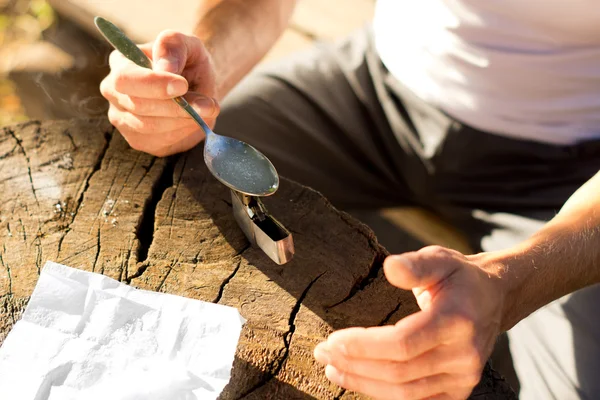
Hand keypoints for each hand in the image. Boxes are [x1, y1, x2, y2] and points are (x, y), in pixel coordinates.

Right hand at [100, 30, 219, 156]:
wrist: (198, 85)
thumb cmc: (188, 61)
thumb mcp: (186, 44)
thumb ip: (173, 47)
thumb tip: (165, 69)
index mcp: (120, 62)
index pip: (125, 78)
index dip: (154, 85)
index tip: (182, 85)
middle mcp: (114, 92)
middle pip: (138, 106)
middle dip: (176, 106)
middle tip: (207, 104)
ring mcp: (123, 119)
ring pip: (151, 127)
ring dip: (184, 120)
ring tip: (205, 108)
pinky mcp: (138, 141)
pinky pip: (161, 142)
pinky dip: (183, 132)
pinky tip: (193, 120)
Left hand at [314, 246, 505, 399]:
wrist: (494, 299)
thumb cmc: (458, 277)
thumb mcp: (439, 259)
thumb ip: (414, 265)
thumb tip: (390, 266)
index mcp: (456, 320)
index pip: (402, 343)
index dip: (364, 346)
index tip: (332, 339)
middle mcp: (464, 355)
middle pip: (399, 372)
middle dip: (355, 364)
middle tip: (322, 352)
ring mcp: (463, 378)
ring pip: (404, 393)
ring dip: (363, 382)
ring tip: (333, 367)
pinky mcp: (459, 391)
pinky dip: (383, 394)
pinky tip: (359, 380)